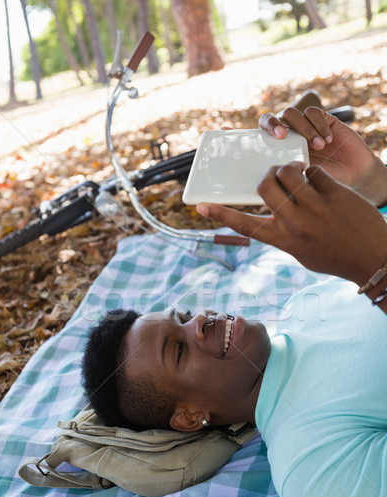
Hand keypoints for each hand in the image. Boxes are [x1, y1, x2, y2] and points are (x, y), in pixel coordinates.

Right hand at [197, 162, 386, 285]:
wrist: (373, 259)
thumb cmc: (335, 256)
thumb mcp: (302, 251)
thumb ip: (284, 231)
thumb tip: (270, 208)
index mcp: (283, 241)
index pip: (245, 226)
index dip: (220, 215)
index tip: (199, 207)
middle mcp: (295, 225)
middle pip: (264, 187)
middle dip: (267, 176)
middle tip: (277, 176)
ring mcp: (316, 209)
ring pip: (288, 172)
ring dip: (290, 167)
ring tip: (300, 173)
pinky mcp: (336, 196)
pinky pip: (315, 172)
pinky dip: (314, 171)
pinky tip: (320, 180)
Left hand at [259, 107, 386, 206]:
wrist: (353, 177)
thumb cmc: (324, 185)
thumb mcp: (299, 185)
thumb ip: (285, 179)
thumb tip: (268, 179)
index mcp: (282, 149)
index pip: (265, 130)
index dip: (267, 127)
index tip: (278, 137)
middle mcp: (293, 135)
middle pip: (277, 117)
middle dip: (277, 122)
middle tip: (283, 136)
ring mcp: (308, 126)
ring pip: (296, 114)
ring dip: (306, 129)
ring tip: (319, 146)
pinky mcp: (324, 120)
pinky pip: (315, 113)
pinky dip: (320, 125)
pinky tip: (328, 140)